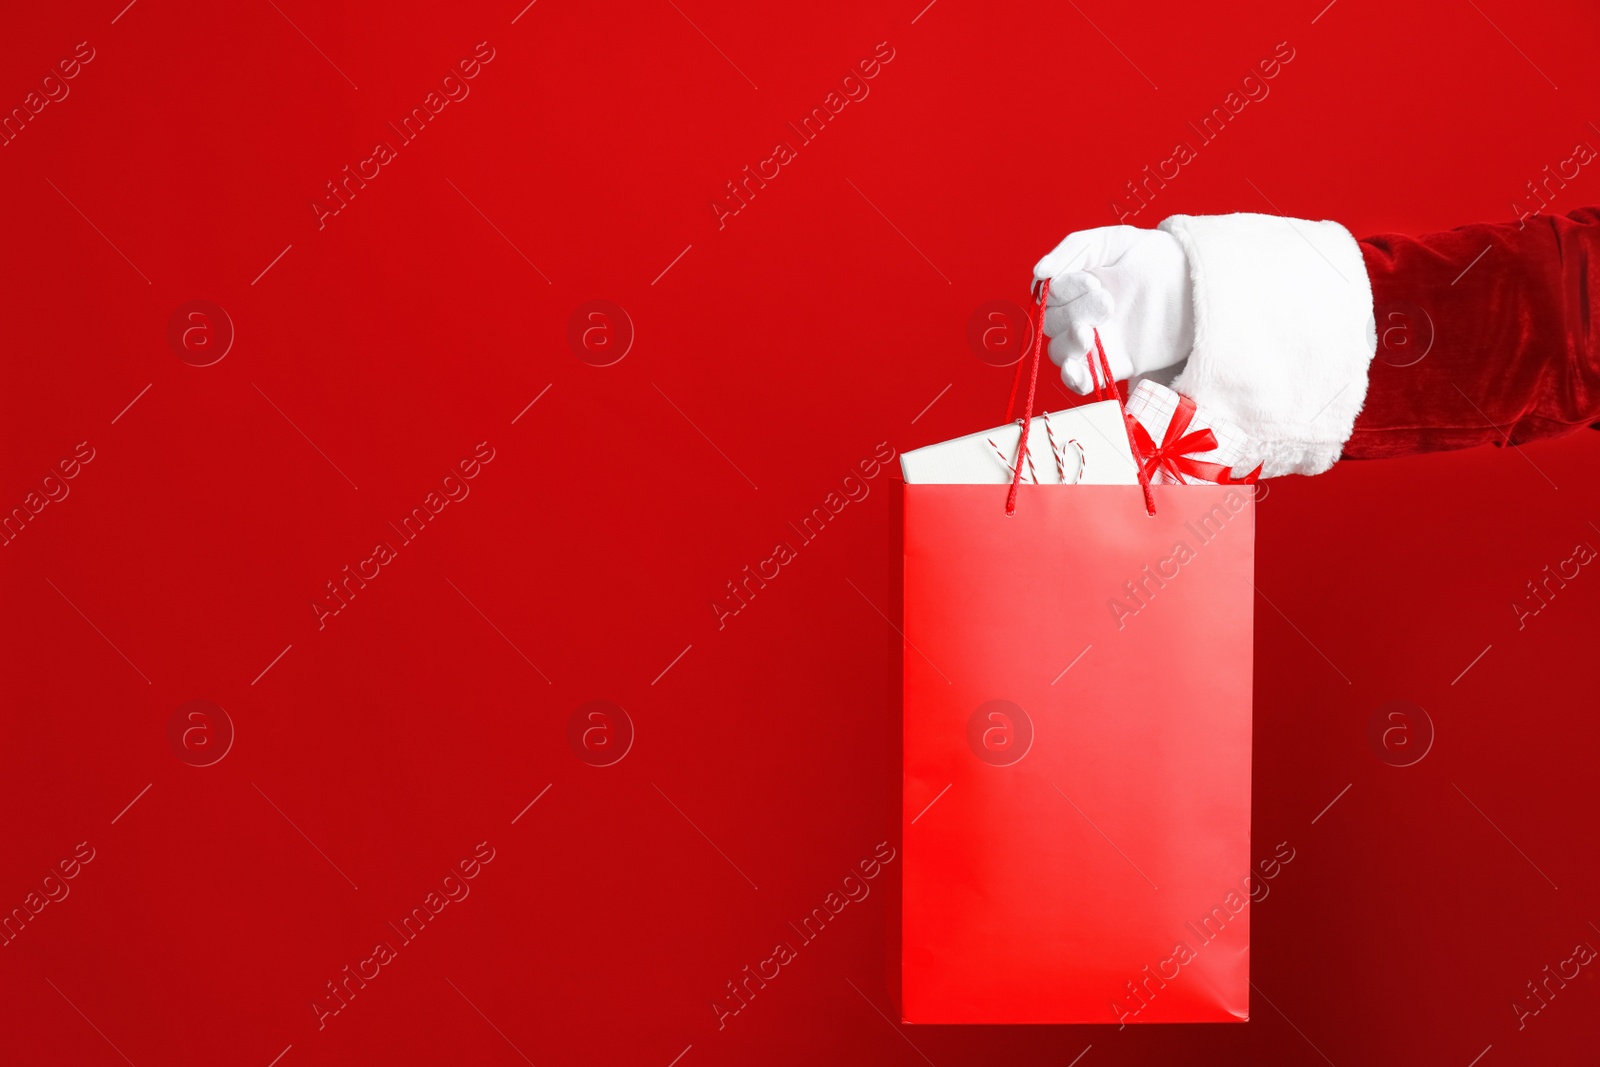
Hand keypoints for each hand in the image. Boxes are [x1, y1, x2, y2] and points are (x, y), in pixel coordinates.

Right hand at [1031, 225, 1193, 392]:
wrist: (1199, 283)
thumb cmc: (1159, 257)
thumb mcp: (1116, 240)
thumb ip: (1073, 249)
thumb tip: (1040, 272)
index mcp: (1077, 284)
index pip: (1048, 295)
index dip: (1063, 290)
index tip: (1093, 281)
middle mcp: (1082, 313)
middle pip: (1051, 324)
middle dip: (1073, 312)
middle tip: (1108, 301)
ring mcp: (1098, 341)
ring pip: (1060, 353)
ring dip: (1068, 344)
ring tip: (1090, 332)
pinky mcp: (1115, 363)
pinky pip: (1083, 380)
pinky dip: (1074, 379)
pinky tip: (1077, 369)